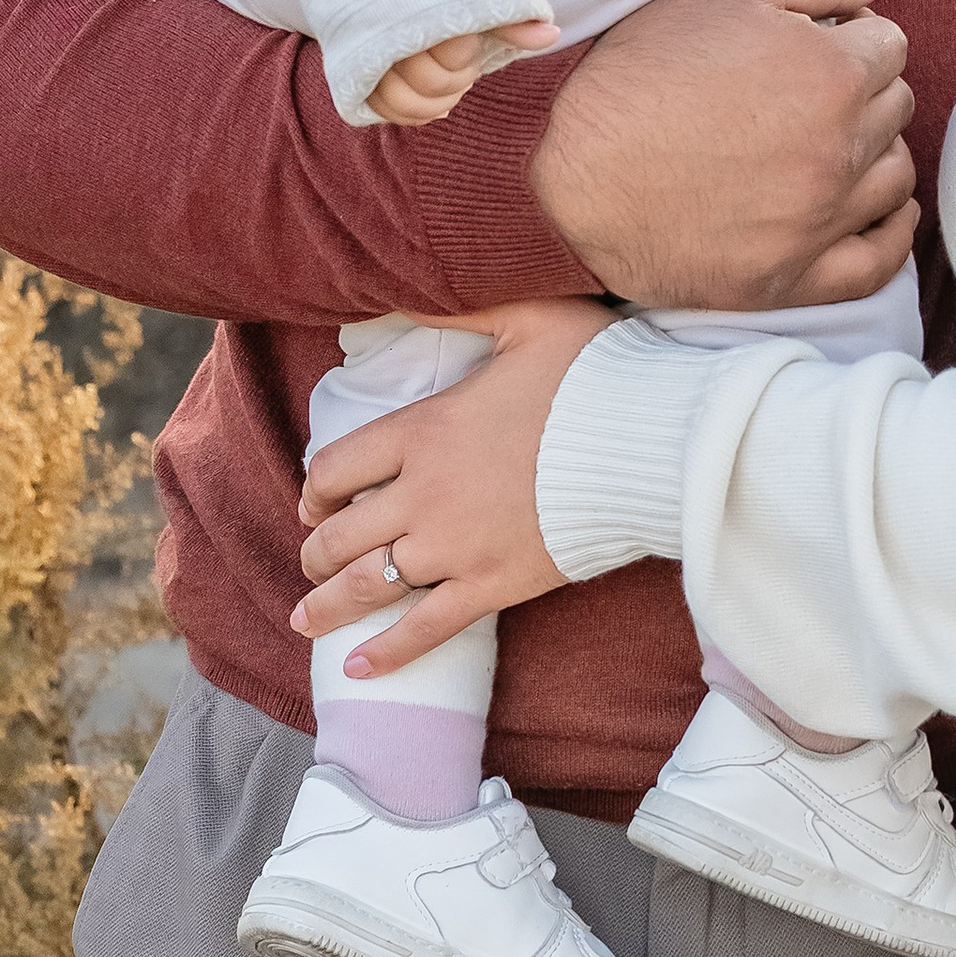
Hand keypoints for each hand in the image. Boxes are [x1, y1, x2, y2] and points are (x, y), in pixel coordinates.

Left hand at [292, 298, 609, 670]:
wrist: (650, 441)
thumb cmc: (593, 373)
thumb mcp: (526, 319)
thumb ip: (461, 306)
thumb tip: (406, 288)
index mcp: (424, 430)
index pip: (335, 467)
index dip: (313, 488)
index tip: (314, 500)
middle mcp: (424, 494)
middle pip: (340, 535)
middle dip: (315, 550)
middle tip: (313, 558)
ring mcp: (455, 548)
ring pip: (368, 586)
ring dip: (328, 604)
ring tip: (305, 618)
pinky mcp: (492, 586)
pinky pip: (426, 629)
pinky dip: (388, 654)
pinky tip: (359, 669)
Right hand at [368, 17, 560, 125]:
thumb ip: (511, 19)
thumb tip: (552, 35)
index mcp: (422, 2)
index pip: (454, 50)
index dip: (466, 55)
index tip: (468, 39)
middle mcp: (389, 27)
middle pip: (430, 81)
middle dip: (455, 80)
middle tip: (464, 65)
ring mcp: (368, 53)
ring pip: (403, 102)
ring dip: (436, 101)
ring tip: (451, 83)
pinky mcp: (356, 74)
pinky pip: (382, 111)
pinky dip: (413, 113)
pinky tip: (435, 102)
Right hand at [531, 0, 918, 308]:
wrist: (571, 174)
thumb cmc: (643, 72)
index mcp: (833, 73)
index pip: (889, 45)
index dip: (853, 36)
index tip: (817, 45)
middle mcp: (841, 149)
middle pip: (895, 107)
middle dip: (862, 88)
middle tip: (808, 91)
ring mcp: (822, 219)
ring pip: (895, 177)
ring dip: (874, 153)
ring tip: (827, 143)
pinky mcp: (796, 278)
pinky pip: (880, 261)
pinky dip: (888, 233)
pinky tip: (872, 212)